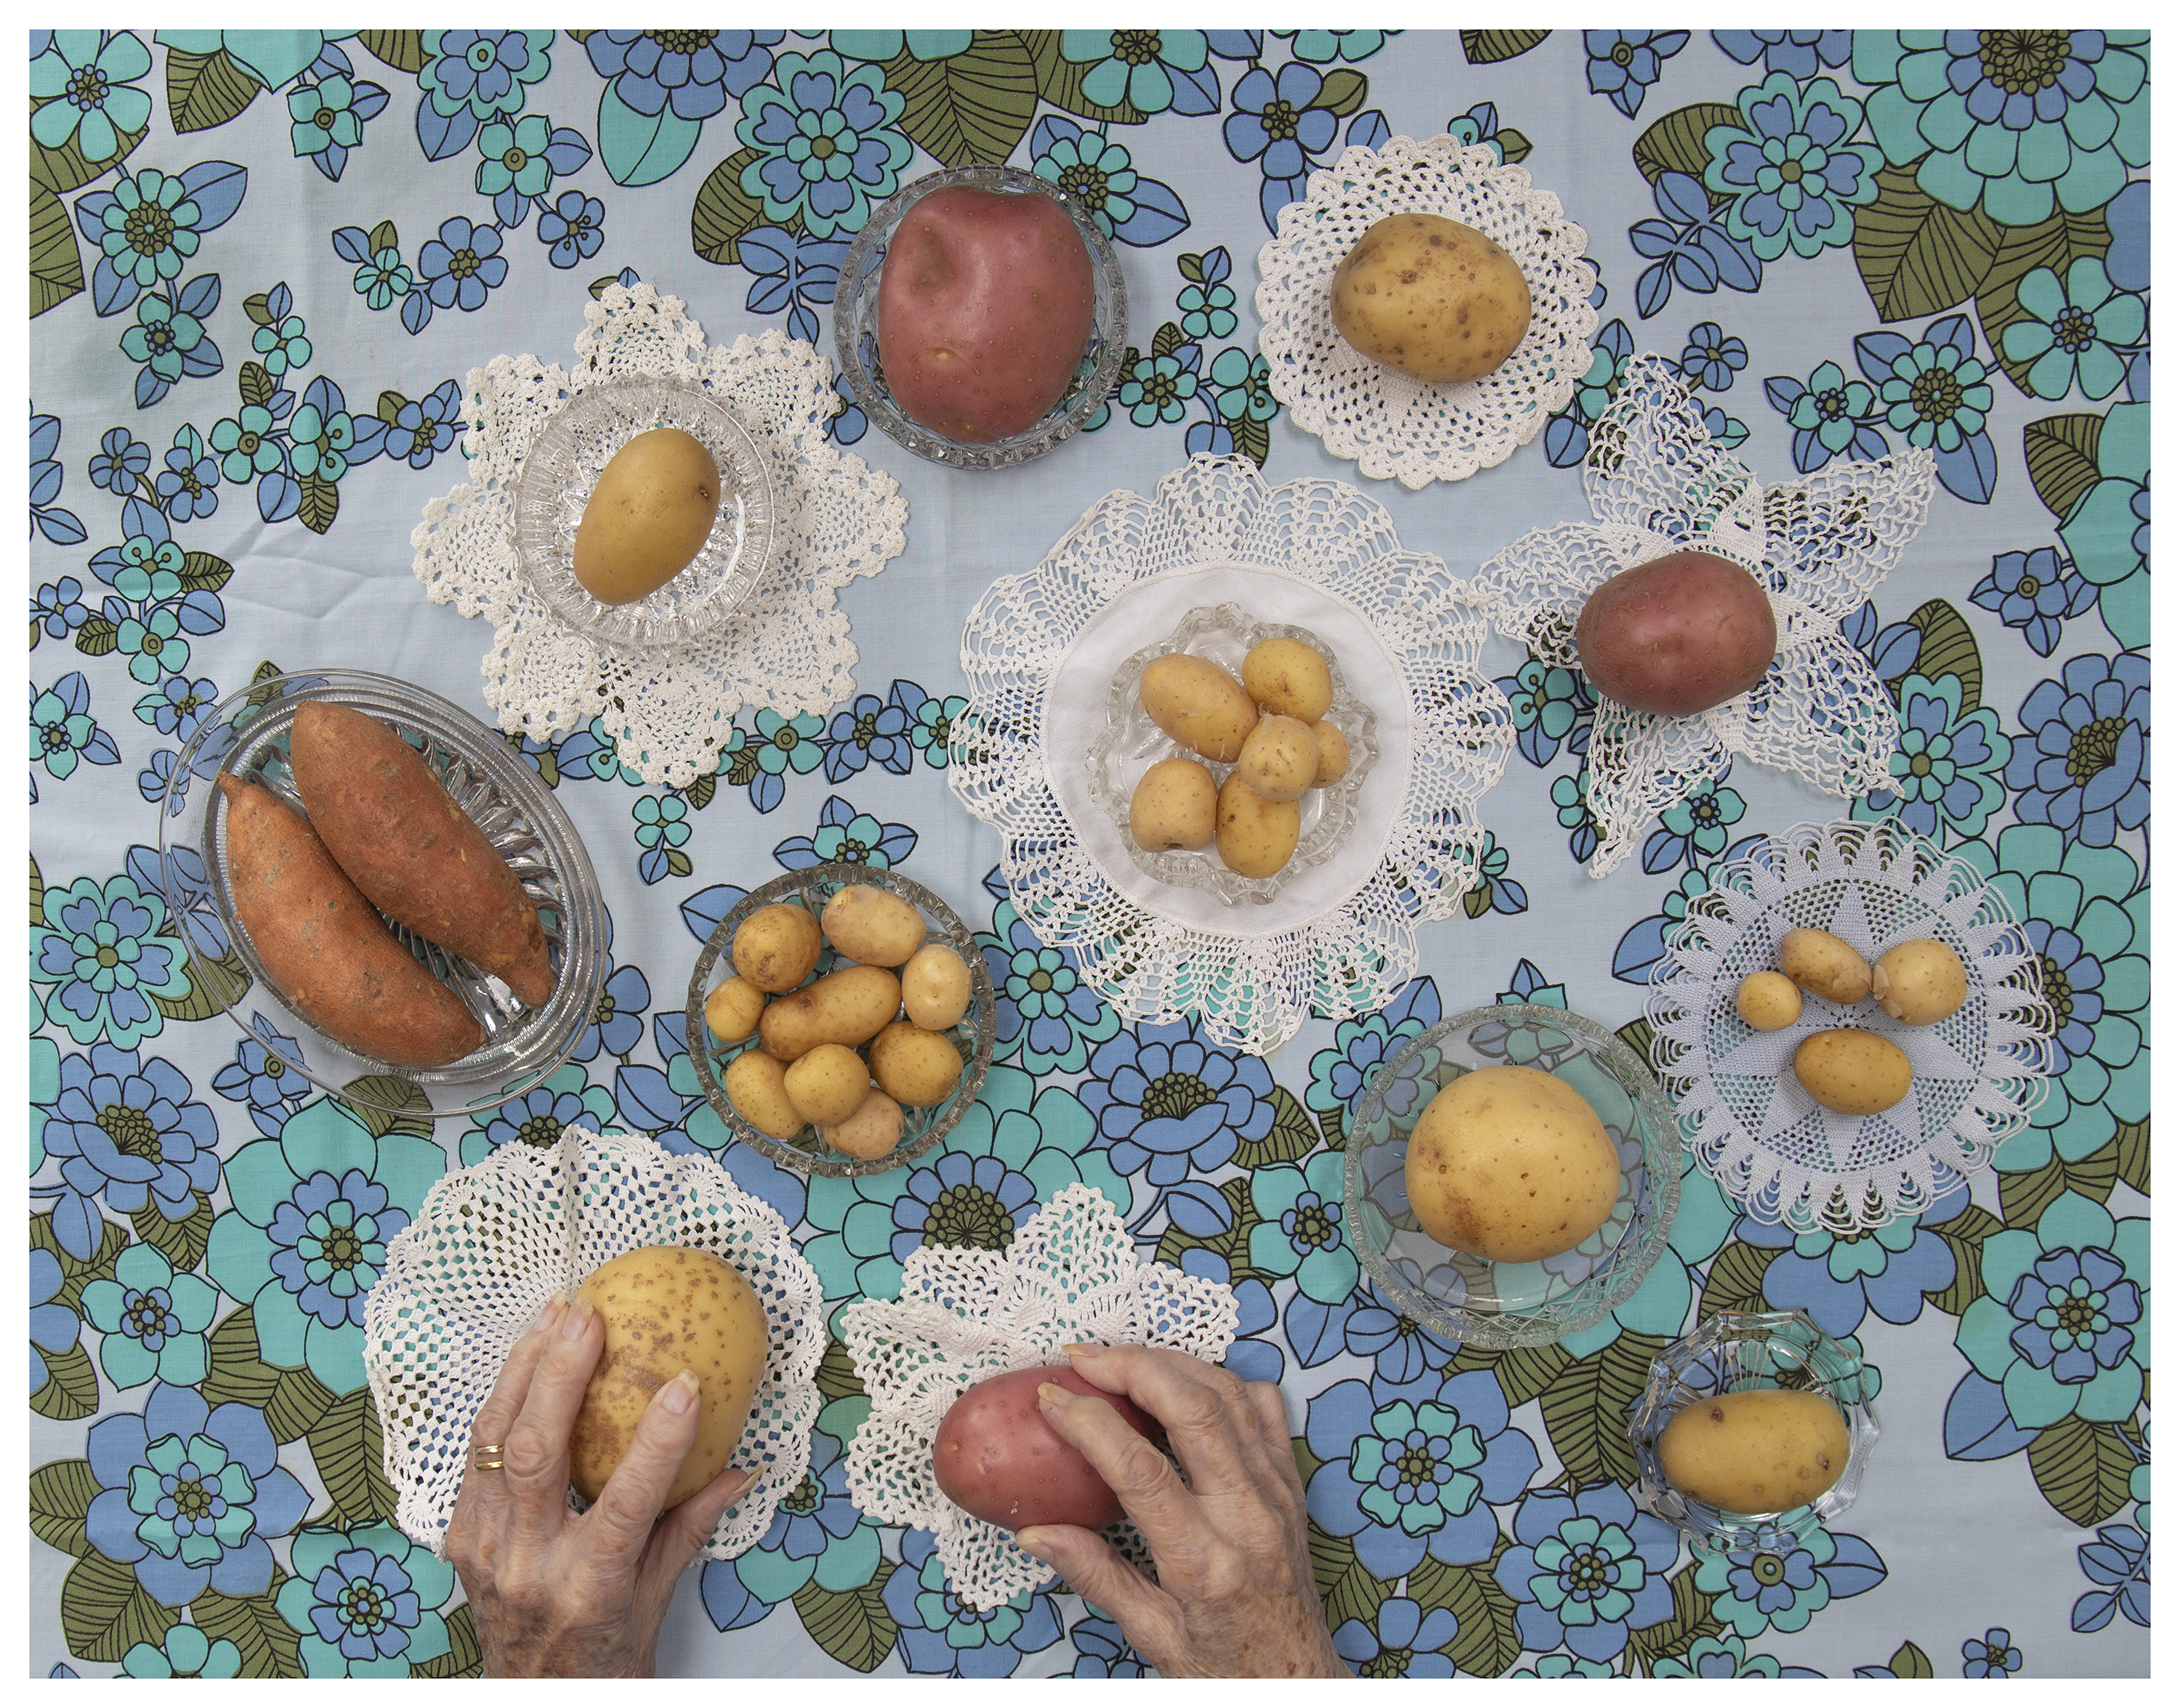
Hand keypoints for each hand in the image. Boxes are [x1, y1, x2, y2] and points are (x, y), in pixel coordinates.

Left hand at [445, 1296, 752, 1677]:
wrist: (534, 1701)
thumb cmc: (604, 1656)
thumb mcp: (658, 1597)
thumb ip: (692, 1525)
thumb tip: (743, 1465)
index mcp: (589, 1586)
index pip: (625, 1502)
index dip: (658, 1440)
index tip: (686, 1382)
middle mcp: (528, 1564)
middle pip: (536, 1453)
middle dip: (559, 1374)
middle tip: (587, 1316)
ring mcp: (484, 1550)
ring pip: (493, 1442)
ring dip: (522, 1370)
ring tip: (552, 1315)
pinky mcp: (459, 1539)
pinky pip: (477, 1457)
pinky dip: (503, 1402)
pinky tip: (527, 1361)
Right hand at [1013, 1344, 1345, 1678]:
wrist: (1296, 1680)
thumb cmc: (1222, 1664)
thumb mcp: (1150, 1634)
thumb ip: (1094, 1574)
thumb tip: (1034, 1532)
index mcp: (1204, 1563)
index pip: (1140, 1470)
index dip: (1089, 1423)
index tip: (1050, 1397)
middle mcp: (1247, 1517)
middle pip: (1194, 1410)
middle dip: (1133, 1367)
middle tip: (1083, 1358)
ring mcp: (1277, 1493)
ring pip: (1230, 1395)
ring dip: (1172, 1362)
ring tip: (1121, 1357)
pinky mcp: (1293, 1483)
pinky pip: (1265, 1407)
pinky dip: (1222, 1380)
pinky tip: (1185, 1381)